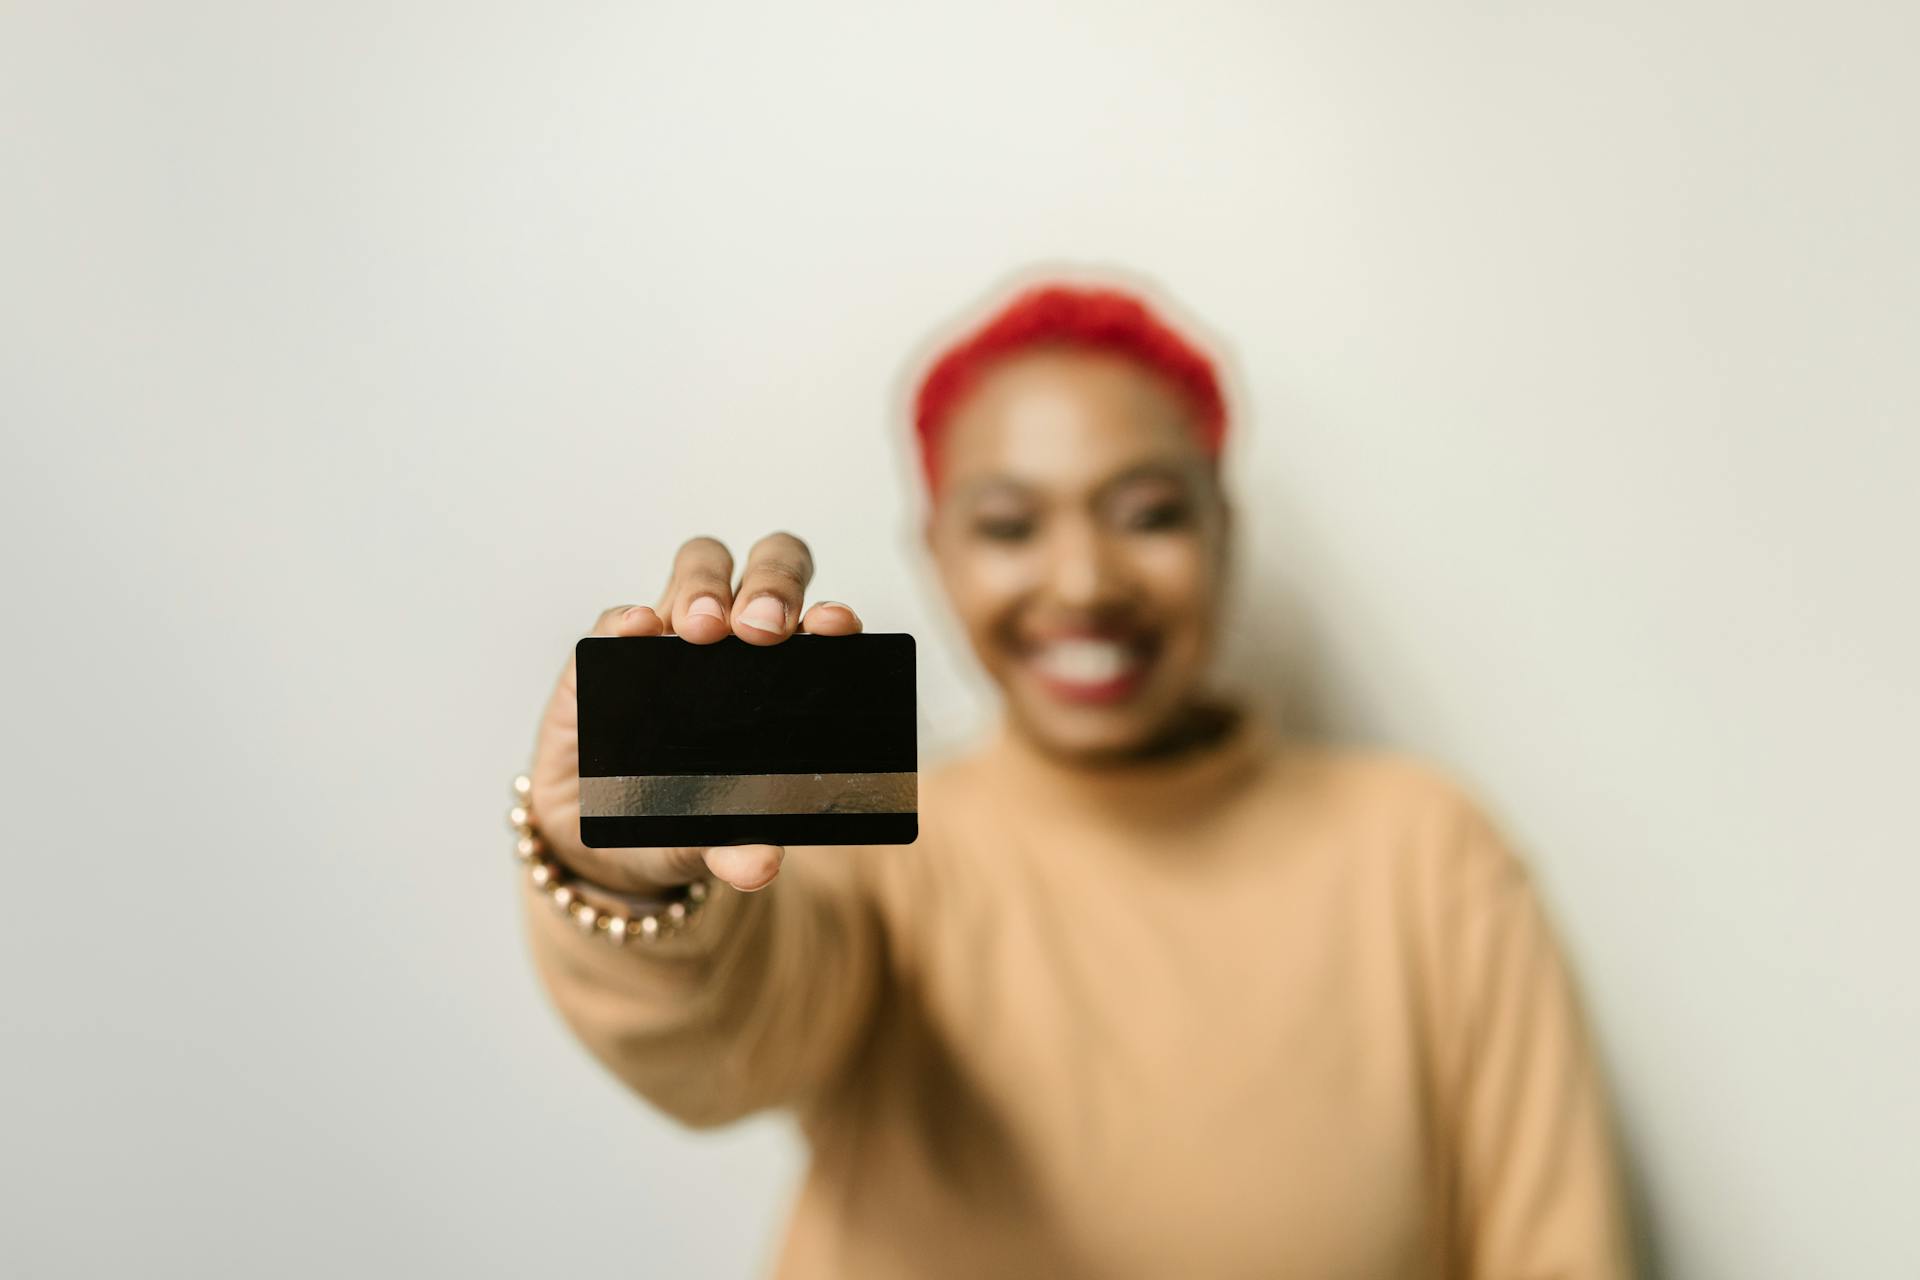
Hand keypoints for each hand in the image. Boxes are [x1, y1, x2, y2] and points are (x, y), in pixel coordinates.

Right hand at [527, 533, 861, 895]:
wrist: (596, 836)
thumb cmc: (679, 819)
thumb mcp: (712, 845)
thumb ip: (738, 850)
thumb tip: (761, 865)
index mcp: (782, 675)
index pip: (816, 620)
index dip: (828, 614)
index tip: (835, 627)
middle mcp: (735, 640)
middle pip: (767, 568)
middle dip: (771, 584)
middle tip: (761, 629)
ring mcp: (671, 637)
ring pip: (701, 567)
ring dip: (705, 588)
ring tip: (702, 631)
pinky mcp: (607, 651)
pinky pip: (619, 616)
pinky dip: (627, 615)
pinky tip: (635, 632)